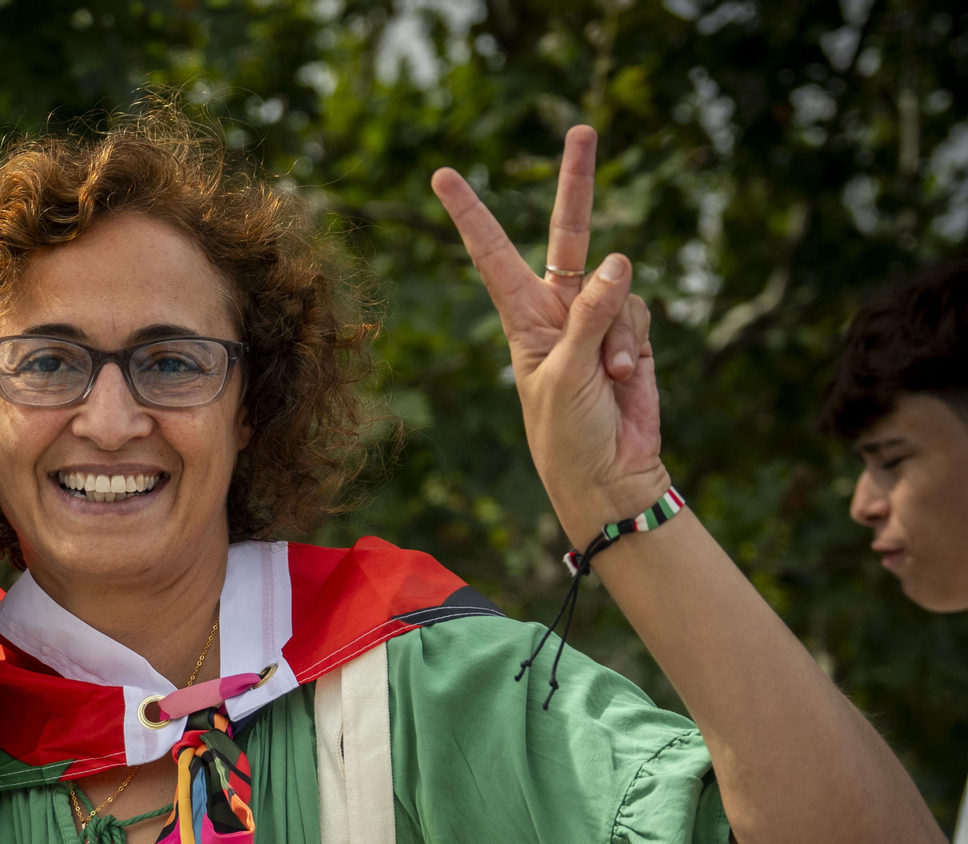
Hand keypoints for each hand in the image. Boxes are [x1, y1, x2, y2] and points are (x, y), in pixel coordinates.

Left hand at [431, 125, 665, 546]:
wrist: (609, 475)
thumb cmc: (567, 434)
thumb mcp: (565, 374)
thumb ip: (589, 316)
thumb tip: (618, 260)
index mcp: (522, 318)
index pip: (492, 254)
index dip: (471, 214)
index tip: (442, 175)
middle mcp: (557, 310)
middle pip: (569, 233)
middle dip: (577, 183)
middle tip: (580, 129)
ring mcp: (597, 319)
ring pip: (619, 287)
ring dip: (618, 331)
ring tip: (609, 375)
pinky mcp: (631, 334)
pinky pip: (640, 312)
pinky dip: (636, 342)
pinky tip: (626, 376)